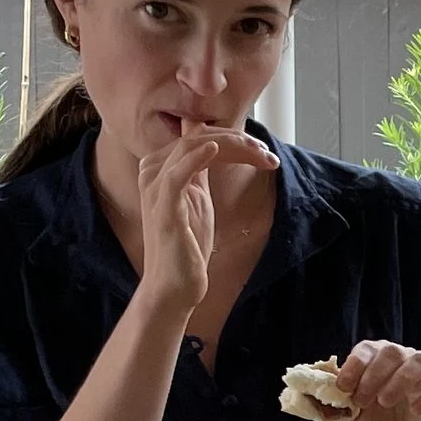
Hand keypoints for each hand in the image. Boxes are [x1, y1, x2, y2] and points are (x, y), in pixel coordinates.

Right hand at [133, 125, 267, 319]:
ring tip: (258, 152)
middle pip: (195, 137)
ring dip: (230, 146)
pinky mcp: (163, 207)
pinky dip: (196, 157)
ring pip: (191, 148)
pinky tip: (215, 148)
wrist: (175, 283)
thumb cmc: (187, 243)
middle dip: (236, 140)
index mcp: (160, 166)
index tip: (263, 151)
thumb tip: (212, 142)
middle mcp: (153, 171)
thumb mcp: (197, 197)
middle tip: (267, 152)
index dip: (232, 138)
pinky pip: (177, 174)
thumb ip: (200, 169)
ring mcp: (155, 188)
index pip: (196, 136)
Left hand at [329, 340, 420, 420]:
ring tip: (385, 402)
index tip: (343, 387)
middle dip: (373, 374)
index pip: (368, 349)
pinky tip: (414, 410)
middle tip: (363, 400)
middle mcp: (404, 361)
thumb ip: (335, 403)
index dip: (354, 365)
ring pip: (419, 361)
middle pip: (392, 351)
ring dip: (399, 380)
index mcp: (380, 360)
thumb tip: (310, 394)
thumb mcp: (352, 415)